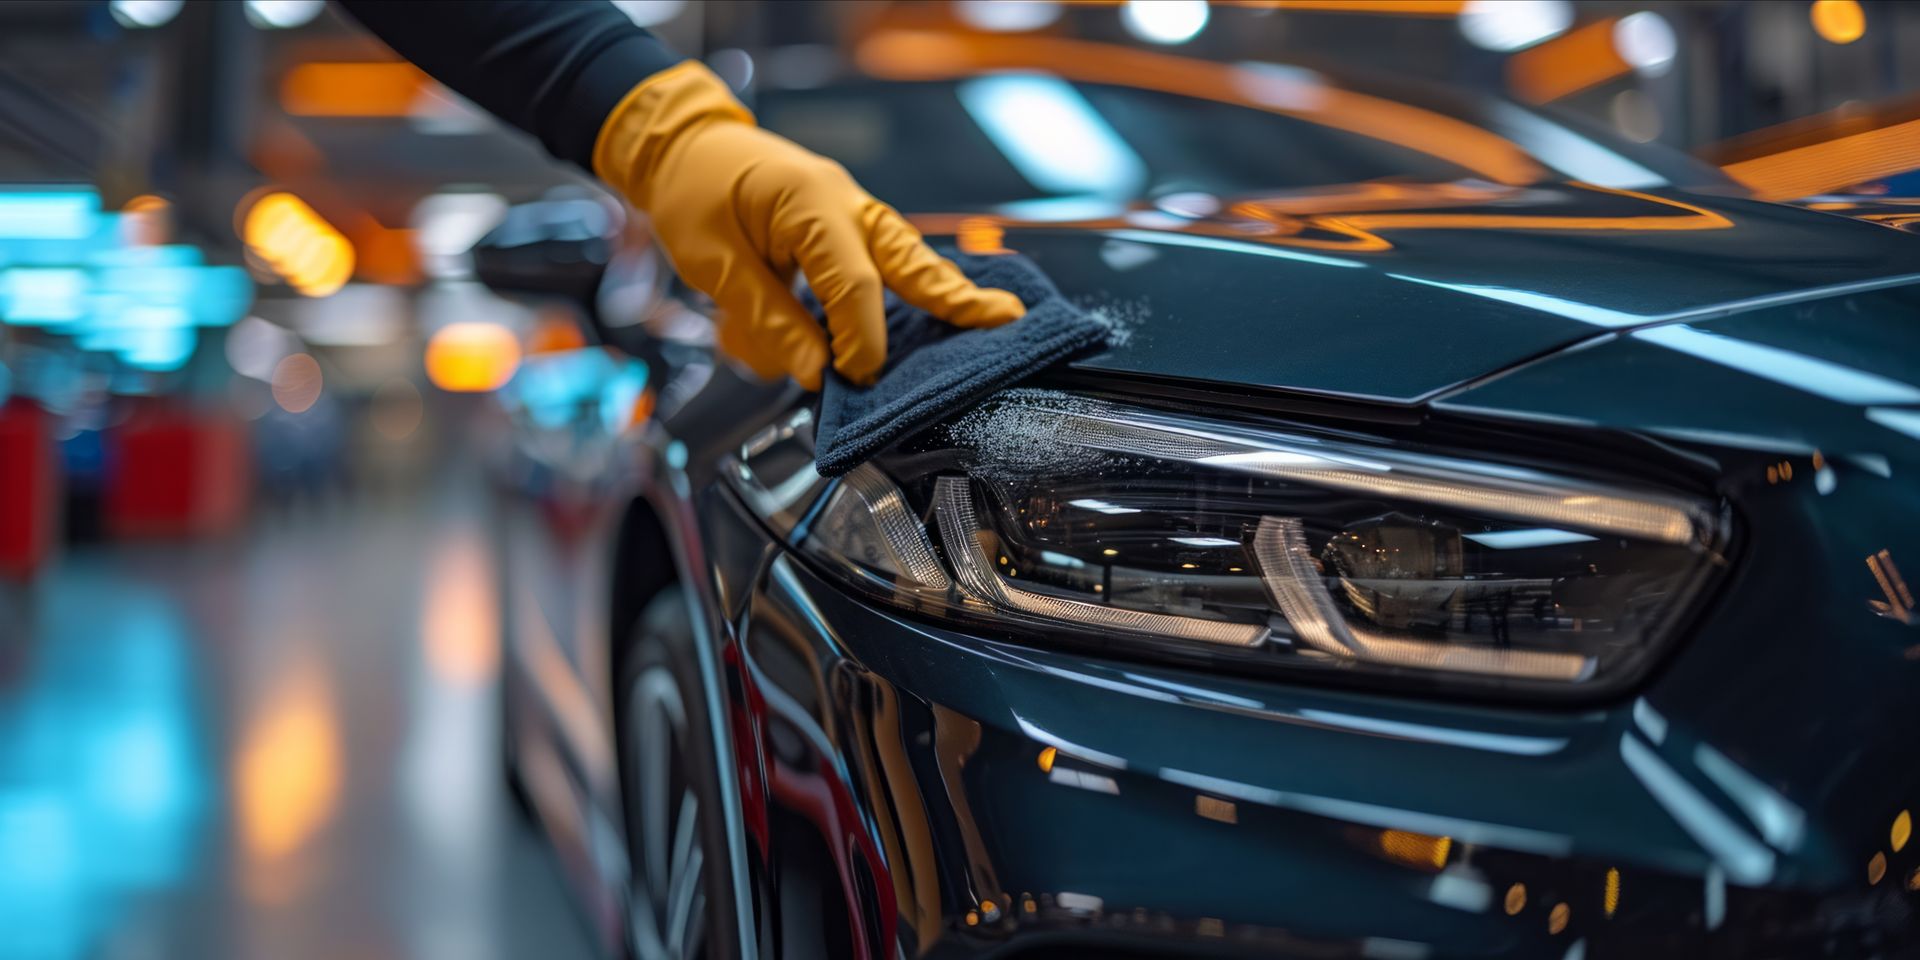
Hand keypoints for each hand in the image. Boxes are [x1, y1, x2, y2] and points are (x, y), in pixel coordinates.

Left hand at [594, 62, 1025, 389]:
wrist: (683, 147)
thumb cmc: (692, 194)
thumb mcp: (712, 262)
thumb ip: (766, 317)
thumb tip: (814, 372)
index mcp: (808, 201)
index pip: (852, 282)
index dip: (859, 337)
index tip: (852, 379)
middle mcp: (844, 200)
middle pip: (907, 256)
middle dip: (952, 296)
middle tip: (1001, 324)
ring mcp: (852, 208)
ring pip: (908, 253)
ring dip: (946, 288)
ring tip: (992, 316)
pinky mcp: (848, 222)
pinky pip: (892, 254)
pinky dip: (919, 280)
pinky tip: (945, 305)